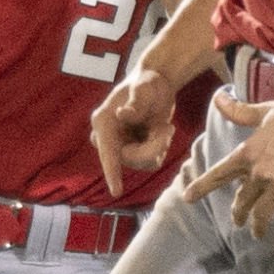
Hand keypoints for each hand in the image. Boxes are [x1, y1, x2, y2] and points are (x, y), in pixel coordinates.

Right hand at [90, 66, 179, 196]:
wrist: (156, 83)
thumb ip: (135, 103)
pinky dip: (161, 148)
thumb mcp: (144, 88)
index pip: (107, 150)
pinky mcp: (134, 152)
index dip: (112, 172)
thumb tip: (122, 115)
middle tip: (169, 128)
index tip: (116, 192)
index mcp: (103, 121)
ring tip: (164, 126)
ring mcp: (120, 147)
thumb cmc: (147, 82)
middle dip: (153, 147)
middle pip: (130, 159)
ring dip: (159, 146)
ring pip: (143, 163)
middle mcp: (107, 137)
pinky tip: (161, 131)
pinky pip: (151, 162)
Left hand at [181, 90, 273, 260]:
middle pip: (241, 201)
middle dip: (238, 213)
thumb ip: (240, 111)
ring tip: (257, 232)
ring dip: (257, 227)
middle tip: (239, 221)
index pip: (219, 174)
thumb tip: (217, 98)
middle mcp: (260, 173)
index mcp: (249, 153)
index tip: (188, 198)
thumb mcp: (266, 111)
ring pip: (261, 216)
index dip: (201, 187)